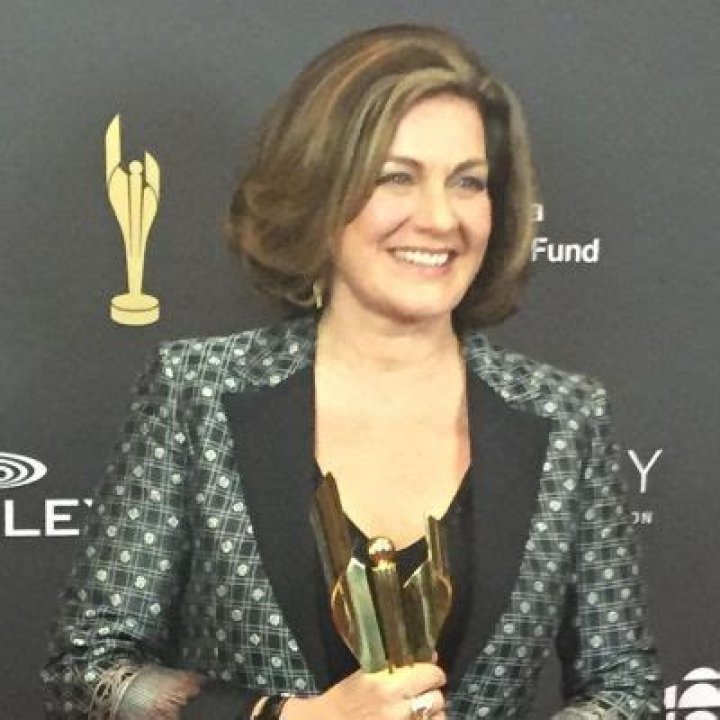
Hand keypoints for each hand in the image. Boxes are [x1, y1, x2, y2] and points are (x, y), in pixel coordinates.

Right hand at [284, 662, 446, 719]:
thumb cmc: (344, 698)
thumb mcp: (364, 673)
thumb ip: (393, 664)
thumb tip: (429, 654)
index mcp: (387, 684)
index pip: (430, 674)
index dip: (433, 673)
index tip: (430, 674)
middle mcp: (397, 708)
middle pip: (437, 698)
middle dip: (433, 693)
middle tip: (425, 692)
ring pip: (438, 719)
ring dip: (433, 713)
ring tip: (422, 710)